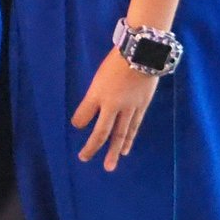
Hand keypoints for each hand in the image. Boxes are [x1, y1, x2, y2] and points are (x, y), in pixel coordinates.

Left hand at [71, 48, 161, 171]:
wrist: (143, 53)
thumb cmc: (117, 62)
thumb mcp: (99, 77)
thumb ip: (92, 97)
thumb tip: (82, 117)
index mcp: (100, 93)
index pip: (85, 113)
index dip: (79, 121)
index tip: (76, 126)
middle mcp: (113, 104)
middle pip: (102, 131)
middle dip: (92, 146)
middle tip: (84, 159)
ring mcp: (129, 107)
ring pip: (120, 134)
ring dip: (113, 151)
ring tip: (109, 166)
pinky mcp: (141, 107)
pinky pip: (133, 128)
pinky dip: (128, 140)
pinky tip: (125, 150)